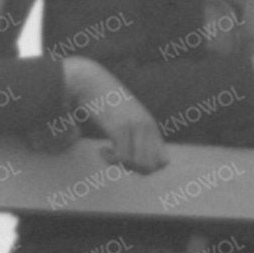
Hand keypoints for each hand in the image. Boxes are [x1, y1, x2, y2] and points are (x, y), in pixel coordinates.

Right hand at [63, 58, 168, 172]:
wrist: (90, 82)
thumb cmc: (104, 100)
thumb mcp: (126, 116)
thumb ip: (135, 132)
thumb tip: (135, 156)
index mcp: (151, 126)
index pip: (163, 162)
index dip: (147, 168)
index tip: (131, 160)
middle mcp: (146, 128)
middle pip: (150, 168)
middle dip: (134, 170)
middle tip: (118, 159)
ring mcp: (134, 128)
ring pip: (138, 165)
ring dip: (121, 165)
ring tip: (108, 153)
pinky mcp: (119, 128)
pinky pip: (121, 157)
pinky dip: (110, 160)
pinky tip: (101, 150)